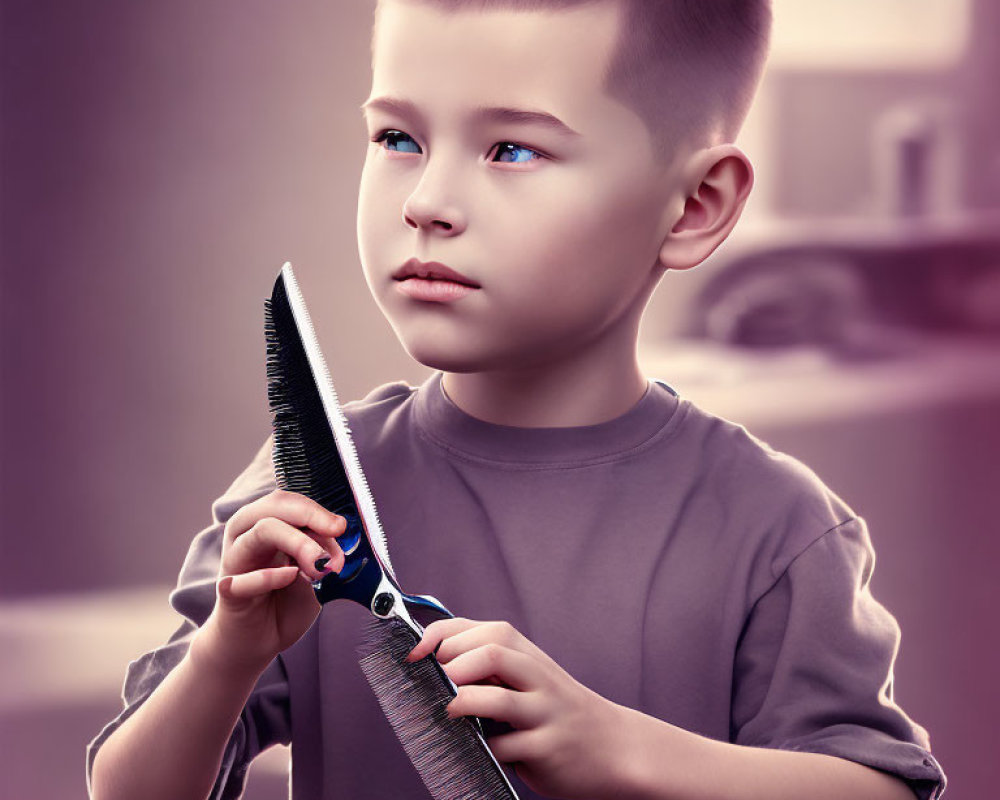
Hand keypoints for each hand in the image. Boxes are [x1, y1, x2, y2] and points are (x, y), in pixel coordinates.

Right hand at [198, 489, 347, 674]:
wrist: (258, 642)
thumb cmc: (284, 601)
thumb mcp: (313, 574)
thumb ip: (322, 554)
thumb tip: (337, 541)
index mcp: (265, 524)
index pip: (289, 501)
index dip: (316, 508)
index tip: (341, 526)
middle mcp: (246, 535)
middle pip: (273, 506)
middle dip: (309, 515)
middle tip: (335, 531)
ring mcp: (235, 561)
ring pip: (261, 531)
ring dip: (297, 542)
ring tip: (320, 565)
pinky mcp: (228, 592)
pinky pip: (243, 578)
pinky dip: (269, 576)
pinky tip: (290, 578)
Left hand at [406, 618, 629, 799]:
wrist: (613, 745)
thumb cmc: (556, 709)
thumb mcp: (528, 677)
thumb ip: (489, 665)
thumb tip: (430, 660)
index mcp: (528, 655)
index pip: (482, 630)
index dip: (441, 637)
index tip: (414, 654)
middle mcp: (539, 678)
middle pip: (492, 653)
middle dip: (455, 666)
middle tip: (437, 685)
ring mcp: (545, 713)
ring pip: (499, 700)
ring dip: (464, 705)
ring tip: (451, 713)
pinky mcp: (547, 748)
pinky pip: (508, 748)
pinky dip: (489, 748)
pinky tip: (486, 749)